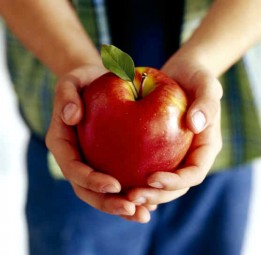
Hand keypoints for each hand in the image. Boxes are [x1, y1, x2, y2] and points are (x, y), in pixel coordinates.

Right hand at [46, 65, 153, 222]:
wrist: (94, 83)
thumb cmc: (83, 81)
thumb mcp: (72, 80)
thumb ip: (66, 95)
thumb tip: (71, 117)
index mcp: (62, 143)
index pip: (73, 168)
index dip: (90, 180)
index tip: (114, 185)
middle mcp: (75, 158)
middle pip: (86, 190)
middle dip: (108, 203)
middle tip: (132, 209)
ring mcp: (91, 162)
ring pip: (103, 193)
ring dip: (121, 207)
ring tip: (144, 215)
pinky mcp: (107, 162)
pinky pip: (119, 182)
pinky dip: (132, 194)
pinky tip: (151, 203)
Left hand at [126, 53, 222, 207]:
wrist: (183, 73)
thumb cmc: (196, 77)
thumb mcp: (206, 83)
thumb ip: (206, 103)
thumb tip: (196, 124)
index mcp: (205, 147)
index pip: (194, 174)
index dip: (175, 182)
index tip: (151, 178)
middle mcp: (191, 156)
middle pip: (176, 187)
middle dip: (156, 196)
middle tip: (132, 196)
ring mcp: (175, 154)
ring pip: (161, 183)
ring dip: (144, 193)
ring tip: (123, 194)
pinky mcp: (160, 149)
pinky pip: (148, 167)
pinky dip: (136, 178)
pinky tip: (117, 180)